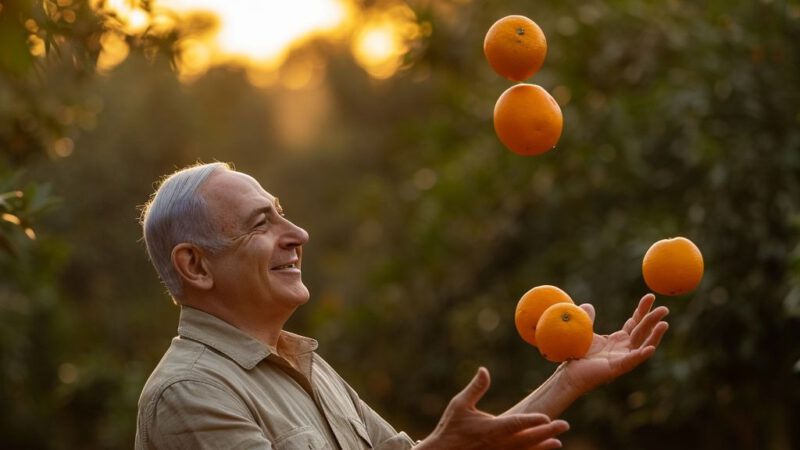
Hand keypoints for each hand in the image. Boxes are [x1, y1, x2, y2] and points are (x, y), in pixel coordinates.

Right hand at [417, 367, 568, 449]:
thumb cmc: (450, 428)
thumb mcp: (460, 404)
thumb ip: (475, 388)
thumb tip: (484, 370)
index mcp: (492, 429)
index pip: (517, 424)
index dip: (533, 421)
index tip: (548, 418)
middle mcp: (499, 444)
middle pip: (528, 439)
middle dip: (547, 432)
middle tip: (564, 425)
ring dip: (543, 447)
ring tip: (557, 442)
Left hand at [562, 293, 668, 393]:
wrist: (568, 373)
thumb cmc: (578, 355)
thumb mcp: (585, 331)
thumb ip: (588, 318)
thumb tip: (588, 305)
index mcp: (619, 339)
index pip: (635, 322)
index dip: (643, 310)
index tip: (650, 296)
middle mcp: (624, 349)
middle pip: (643, 331)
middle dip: (653, 319)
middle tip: (664, 308)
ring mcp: (623, 359)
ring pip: (643, 345)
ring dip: (655, 335)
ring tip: (664, 324)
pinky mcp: (616, 368)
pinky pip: (632, 361)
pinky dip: (641, 355)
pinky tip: (650, 348)